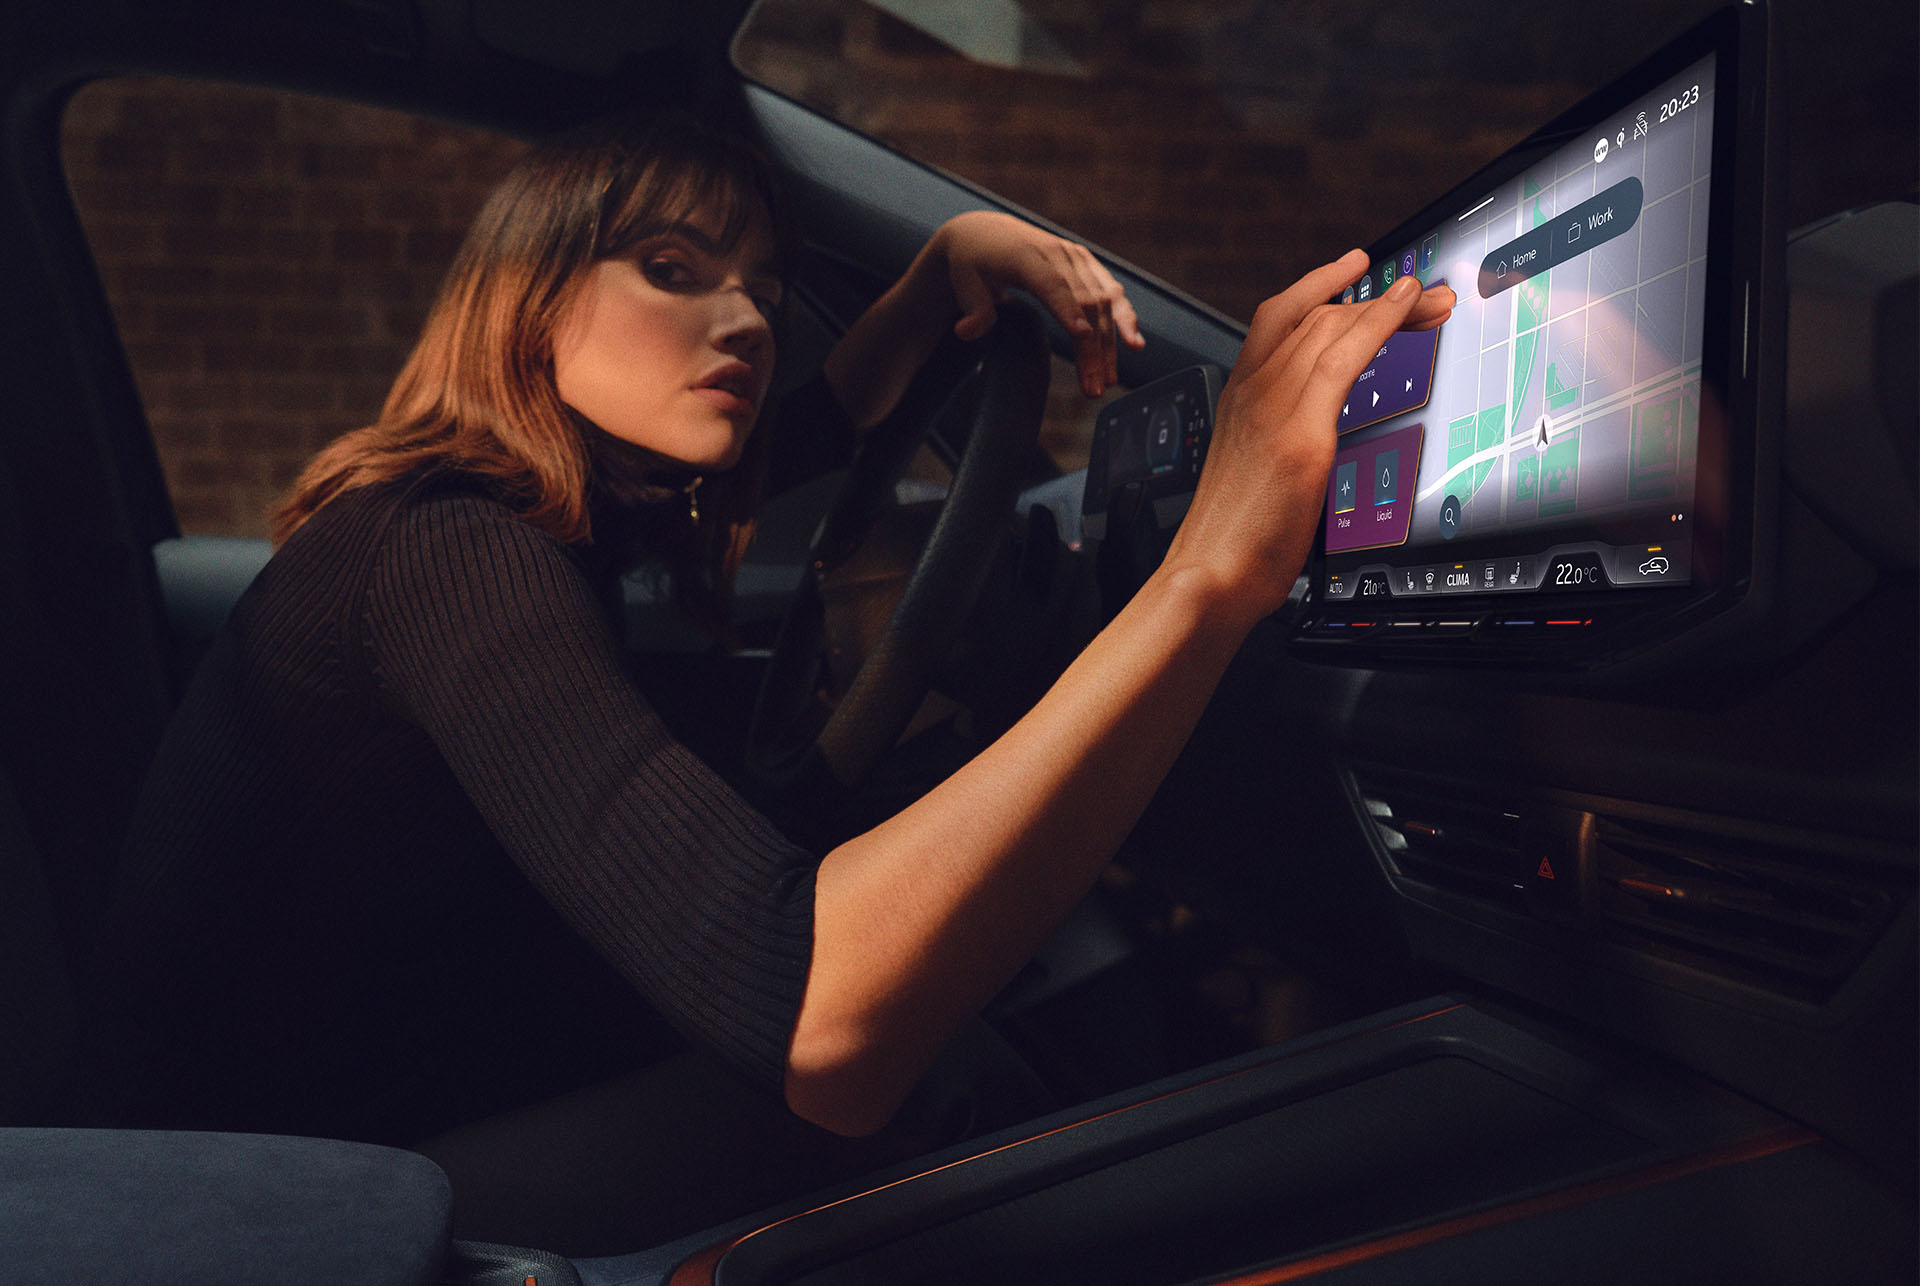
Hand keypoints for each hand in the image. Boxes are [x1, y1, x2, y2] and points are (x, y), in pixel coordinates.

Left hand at [934, 211, 1144, 396]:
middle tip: (1093, 388)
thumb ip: (972, 307)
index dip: (1067, 309)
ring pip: (1103, 301)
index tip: (1082, 336)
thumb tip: (966, 332)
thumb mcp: (963, 281)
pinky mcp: (1087, 266)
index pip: (1050, 284)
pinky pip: (1111, 293)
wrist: (986, 232)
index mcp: (1026, 255)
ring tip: (1107, 381)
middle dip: (1092, 348)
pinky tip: (1133, 345)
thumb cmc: (972, 261)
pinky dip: (1124, 318)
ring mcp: (1076, 258)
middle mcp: (1057, 253)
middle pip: (1084, 301)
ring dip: (1110, 343)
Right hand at [1165, 250, 1455, 621]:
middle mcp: (1252, 390)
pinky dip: (1379, 321)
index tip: (1359, 275)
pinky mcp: (1298, 431)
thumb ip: (1279, 443)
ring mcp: (1272, 406)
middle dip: (1375, 299)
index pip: (1282, 320)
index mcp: (1239, 399)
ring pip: (1332, 326)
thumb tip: (1311, 442)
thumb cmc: (1232, 539)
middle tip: (1425, 298)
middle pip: (1315, 316)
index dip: (1323, 288)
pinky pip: (1342, 357)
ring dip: (1391, 304)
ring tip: (1432, 300)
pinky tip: (1406, 306)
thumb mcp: (1255, 476)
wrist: (1209, 574)